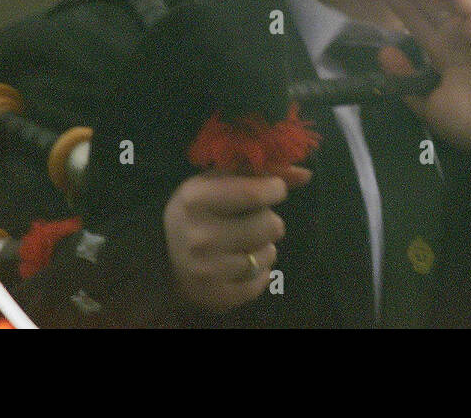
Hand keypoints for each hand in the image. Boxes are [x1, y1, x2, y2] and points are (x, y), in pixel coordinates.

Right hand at [162, 165, 310, 313]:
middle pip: (269, 225)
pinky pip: (262, 281)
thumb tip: (306, 175)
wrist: (165, 257)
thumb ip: (261, 173)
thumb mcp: (220, 182)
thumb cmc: (201, 210)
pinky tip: (243, 263)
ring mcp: (206, 269)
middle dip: (269, 220)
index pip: (254, 193)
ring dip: (265, 247)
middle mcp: (198, 236)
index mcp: (195, 199)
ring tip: (245, 243)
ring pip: (269, 254)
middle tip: (254, 220)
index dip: (274, 188)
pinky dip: (260, 272)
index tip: (273, 189)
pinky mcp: (216, 296)